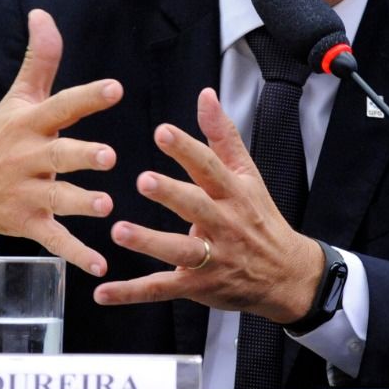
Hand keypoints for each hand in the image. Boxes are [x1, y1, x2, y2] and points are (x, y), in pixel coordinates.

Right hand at [0, 9, 122, 274]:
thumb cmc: (0, 137)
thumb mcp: (17, 99)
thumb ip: (40, 59)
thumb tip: (44, 12)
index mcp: (30, 124)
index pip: (61, 106)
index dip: (87, 97)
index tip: (115, 88)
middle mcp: (28, 158)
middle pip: (58, 157)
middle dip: (81, 157)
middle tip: (107, 157)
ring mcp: (27, 194)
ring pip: (58, 201)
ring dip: (81, 205)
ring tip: (105, 207)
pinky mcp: (28, 224)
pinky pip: (55, 241)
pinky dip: (77, 256)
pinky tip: (100, 266)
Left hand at [93, 88, 322, 322]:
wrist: (285, 275)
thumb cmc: (260, 218)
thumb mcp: (248, 174)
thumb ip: (222, 135)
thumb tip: (205, 95)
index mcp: (233, 194)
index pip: (210, 168)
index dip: (186, 150)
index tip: (162, 132)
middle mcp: (223, 225)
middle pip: (196, 208)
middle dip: (171, 195)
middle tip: (143, 180)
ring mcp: (210, 258)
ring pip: (178, 251)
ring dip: (149, 242)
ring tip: (119, 231)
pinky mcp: (197, 286)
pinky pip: (161, 289)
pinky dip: (130, 293)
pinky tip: (102, 293)